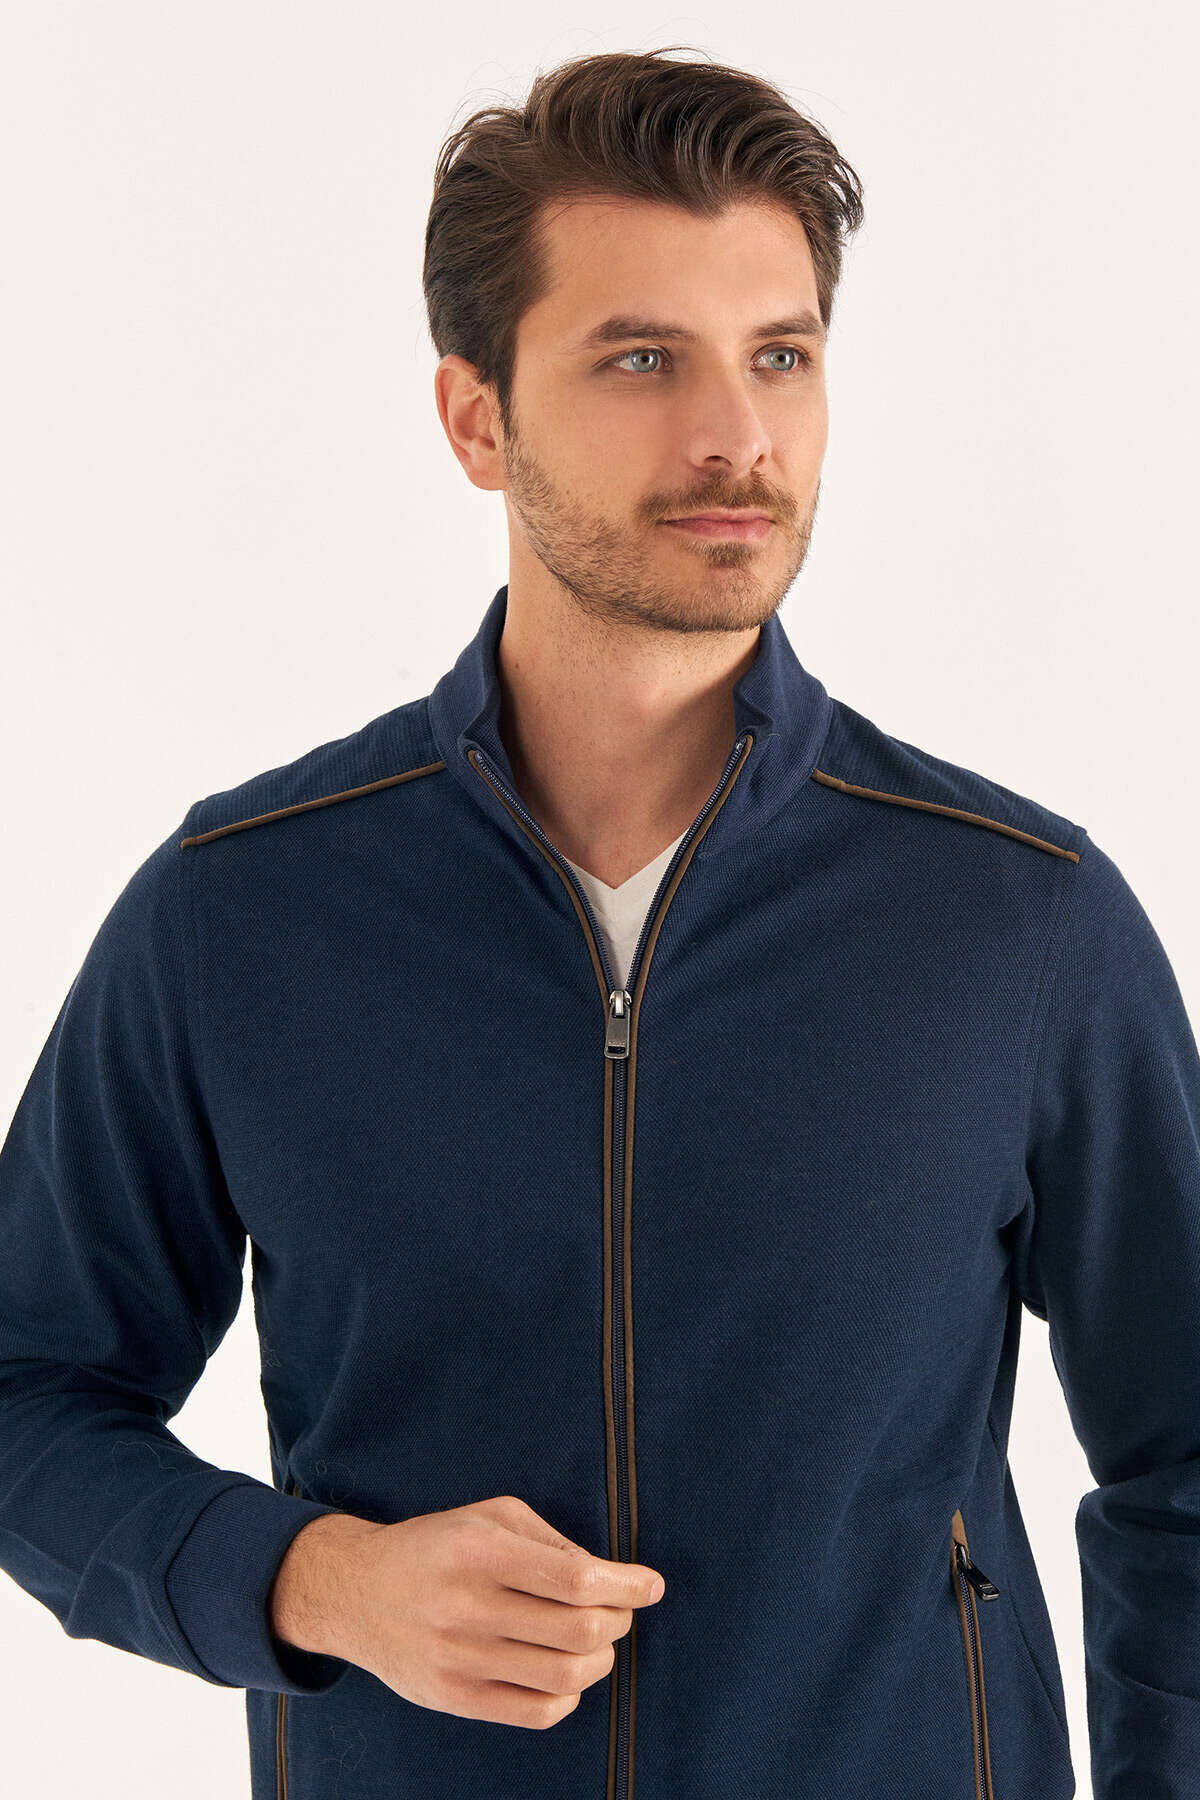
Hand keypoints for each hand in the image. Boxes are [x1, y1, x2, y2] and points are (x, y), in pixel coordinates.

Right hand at [328, 1492, 664, 1727]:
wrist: (356, 1593)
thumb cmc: (436, 1546)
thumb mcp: (489, 1517)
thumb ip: (551, 1541)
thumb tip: (609, 1577)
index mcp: (480, 1551)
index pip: (575, 1578)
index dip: (625, 1585)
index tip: (651, 1586)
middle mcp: (468, 1607)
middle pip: (578, 1631)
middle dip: (618, 1620)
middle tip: (620, 1610)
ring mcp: (460, 1660)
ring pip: (565, 1676)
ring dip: (600, 1658)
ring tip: (596, 1640)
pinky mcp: (455, 1700)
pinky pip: (537, 1713)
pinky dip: (569, 1695)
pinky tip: (565, 1671)